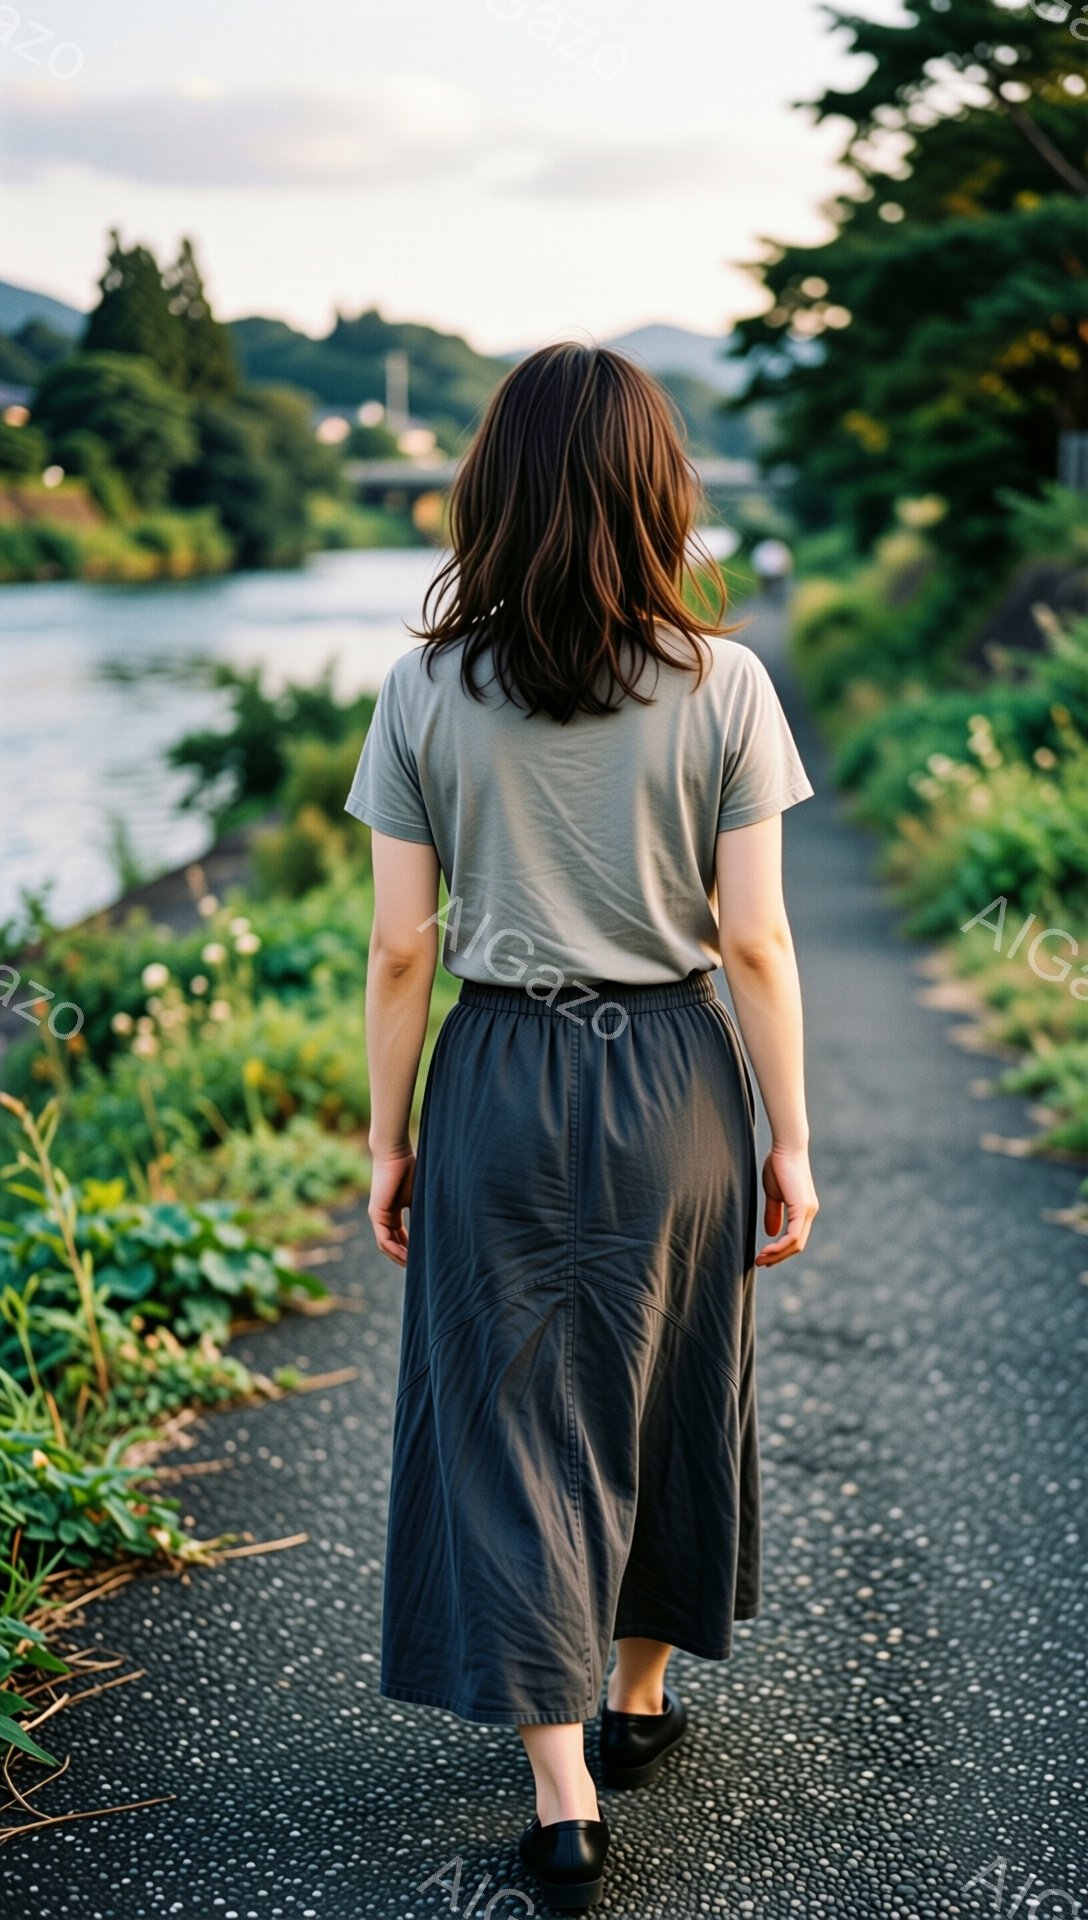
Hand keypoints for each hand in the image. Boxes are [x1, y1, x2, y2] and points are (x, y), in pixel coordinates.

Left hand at [367, 1147, 415, 1266]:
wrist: (396, 1152)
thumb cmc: (410, 1168)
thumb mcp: (421, 1195)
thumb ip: (425, 1211)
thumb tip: (443, 1228)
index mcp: (393, 1210)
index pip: (401, 1236)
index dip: (412, 1248)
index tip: (425, 1256)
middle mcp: (383, 1215)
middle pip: (393, 1244)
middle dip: (406, 1257)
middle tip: (421, 1267)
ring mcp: (378, 1216)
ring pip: (386, 1245)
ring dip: (400, 1258)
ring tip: (415, 1266)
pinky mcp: (376, 1214)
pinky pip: (383, 1239)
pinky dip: (394, 1250)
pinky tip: (407, 1256)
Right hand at [756, 1145, 818, 1266]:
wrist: (786, 1147)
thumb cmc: (778, 1165)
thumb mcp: (773, 1194)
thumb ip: (773, 1213)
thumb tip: (771, 1233)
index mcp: (804, 1210)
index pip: (795, 1238)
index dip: (780, 1250)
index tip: (763, 1256)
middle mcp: (810, 1212)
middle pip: (797, 1245)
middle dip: (778, 1257)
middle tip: (760, 1262)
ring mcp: (808, 1211)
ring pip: (795, 1244)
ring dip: (777, 1254)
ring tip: (761, 1259)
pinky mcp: (802, 1208)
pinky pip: (793, 1236)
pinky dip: (780, 1246)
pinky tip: (767, 1249)